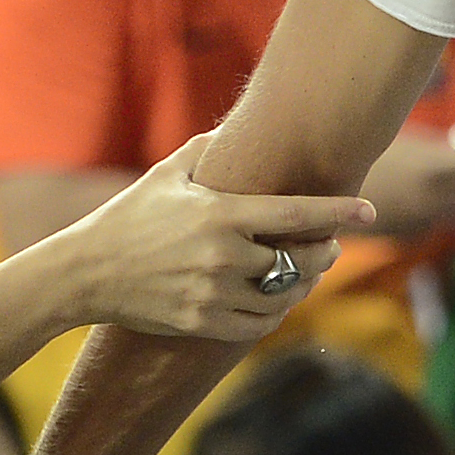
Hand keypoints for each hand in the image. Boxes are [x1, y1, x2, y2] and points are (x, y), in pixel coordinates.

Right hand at [63, 132, 375, 340]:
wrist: (85, 273)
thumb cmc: (128, 217)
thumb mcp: (166, 174)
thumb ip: (206, 149)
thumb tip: (237, 128)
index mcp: (220, 215)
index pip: (297, 214)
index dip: (339, 212)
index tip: (369, 210)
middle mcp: (222, 257)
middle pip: (300, 262)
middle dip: (324, 254)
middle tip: (329, 247)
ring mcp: (213, 294)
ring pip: (284, 298)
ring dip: (302, 286)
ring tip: (304, 273)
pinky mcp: (202, 323)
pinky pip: (258, 326)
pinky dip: (274, 313)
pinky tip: (274, 300)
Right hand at [358, 129, 454, 239]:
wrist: (310, 191)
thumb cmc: (349, 146)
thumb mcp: (396, 137)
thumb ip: (439, 148)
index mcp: (431, 171)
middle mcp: (431, 202)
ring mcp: (420, 221)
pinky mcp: (407, 230)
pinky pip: (444, 214)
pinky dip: (451, 196)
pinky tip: (436, 175)